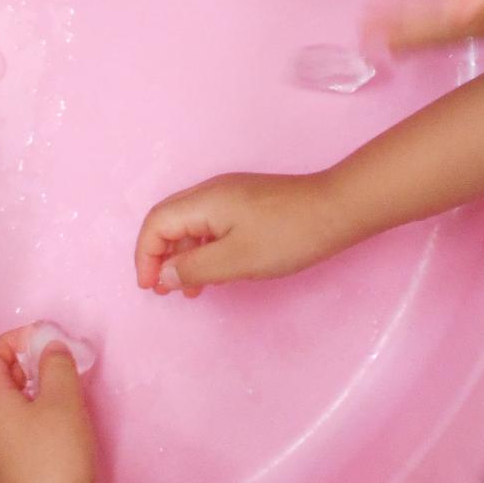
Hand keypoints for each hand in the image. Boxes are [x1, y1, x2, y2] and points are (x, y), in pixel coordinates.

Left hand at [0, 329, 101, 482]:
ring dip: (22, 395)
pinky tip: (48, 436)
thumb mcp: (64, 401)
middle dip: (20, 366)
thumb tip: (48, 349)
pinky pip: (2, 436)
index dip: (13, 340)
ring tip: (55, 400)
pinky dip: (21, 421)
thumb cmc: (58, 455)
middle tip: (53, 368)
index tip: (45, 341)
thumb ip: (56, 365)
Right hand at [133, 171, 358, 296]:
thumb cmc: (287, 236)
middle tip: (164, 289)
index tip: (151, 287)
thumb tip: (164, 276)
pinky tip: (214, 273)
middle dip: (159, 256)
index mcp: (203, 200)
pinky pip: (210, 225)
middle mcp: (211, 192)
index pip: (155, 223)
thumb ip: (195, 268)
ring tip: (189, 289)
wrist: (338, 210)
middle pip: (168, 221)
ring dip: (183, 256)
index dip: (145, 256)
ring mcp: (230, 196)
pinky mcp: (247, 204)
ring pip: (190, 224)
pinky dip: (203, 250)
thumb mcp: (237, 260)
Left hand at [371, 0, 483, 50]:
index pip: (445, 23)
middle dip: (408, 30)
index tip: (371, 31)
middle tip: (369, 33)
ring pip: (465, 17)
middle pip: (447, 26)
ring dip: (429, 20)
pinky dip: (463, 2)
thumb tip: (457, 10)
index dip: (408, 28)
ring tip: (398, 24)